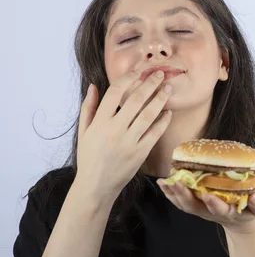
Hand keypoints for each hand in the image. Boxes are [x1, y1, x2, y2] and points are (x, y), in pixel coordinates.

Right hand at [75, 69, 171, 200]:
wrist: (96, 185)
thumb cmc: (89, 157)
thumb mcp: (84, 131)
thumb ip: (88, 108)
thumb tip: (93, 86)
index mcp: (99, 122)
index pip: (115, 93)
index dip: (128, 79)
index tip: (138, 71)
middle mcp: (114, 130)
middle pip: (135, 100)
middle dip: (149, 84)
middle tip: (159, 73)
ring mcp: (128, 142)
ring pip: (148, 115)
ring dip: (159, 99)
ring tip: (167, 88)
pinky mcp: (140, 153)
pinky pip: (155, 133)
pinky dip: (163, 121)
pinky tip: (168, 112)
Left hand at [156, 180, 254, 234]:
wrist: (240, 221)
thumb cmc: (249, 210)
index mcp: (227, 211)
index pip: (219, 209)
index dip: (213, 203)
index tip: (207, 195)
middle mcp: (210, 212)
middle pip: (194, 207)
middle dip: (184, 196)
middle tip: (177, 183)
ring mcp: (201, 210)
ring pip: (184, 205)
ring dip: (173, 194)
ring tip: (164, 181)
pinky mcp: (196, 206)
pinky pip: (180, 201)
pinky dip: (170, 193)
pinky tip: (163, 182)